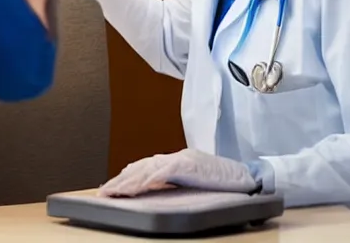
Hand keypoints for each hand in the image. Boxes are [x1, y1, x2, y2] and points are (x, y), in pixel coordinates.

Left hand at [100, 148, 258, 196]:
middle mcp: (172, 158)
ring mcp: (179, 159)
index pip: (142, 169)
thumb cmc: (220, 179)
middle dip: (120, 181)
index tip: (111, 188)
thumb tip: (155, 190)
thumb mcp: (192, 181)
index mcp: (172, 163)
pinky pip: (165, 170)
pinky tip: (140, 185)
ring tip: (116, 191)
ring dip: (129, 180)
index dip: (125, 178)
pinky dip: (151, 177)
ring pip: (147, 168)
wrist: (244, 174)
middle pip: (139, 168)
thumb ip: (174, 182)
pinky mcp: (188, 163)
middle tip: (105, 192)